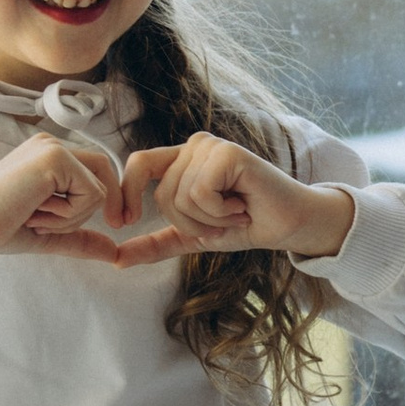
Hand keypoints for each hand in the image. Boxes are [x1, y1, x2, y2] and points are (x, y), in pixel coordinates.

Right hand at [0, 130, 131, 259]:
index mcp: (48, 156)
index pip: (97, 170)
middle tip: (108, 226)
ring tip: (37, 218)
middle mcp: (51, 145)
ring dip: (73, 217)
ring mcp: (52, 148)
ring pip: (98, 189)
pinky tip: (36, 212)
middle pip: (104, 172)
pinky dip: (69, 214)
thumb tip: (114, 252)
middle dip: (107, 205)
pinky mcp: (53, 157)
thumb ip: (80, 238)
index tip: (115, 224)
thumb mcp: (49, 234)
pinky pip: (90, 194)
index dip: (110, 198)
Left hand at [96, 134, 357, 267]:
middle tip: (223, 220)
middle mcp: (194, 147)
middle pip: (162, 195)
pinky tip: (242, 204)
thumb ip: (156, 243)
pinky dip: (219, 211)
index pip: (138, 165)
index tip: (123, 223)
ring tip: (234, 211)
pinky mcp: (227, 153)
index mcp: (182, 160)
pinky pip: (200, 193)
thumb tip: (116, 259)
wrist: (288, 225)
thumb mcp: (192, 237)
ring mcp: (211, 146)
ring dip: (209, 219)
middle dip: (191, 223)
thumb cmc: (246, 224)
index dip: (125, 194)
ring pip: (180, 196)